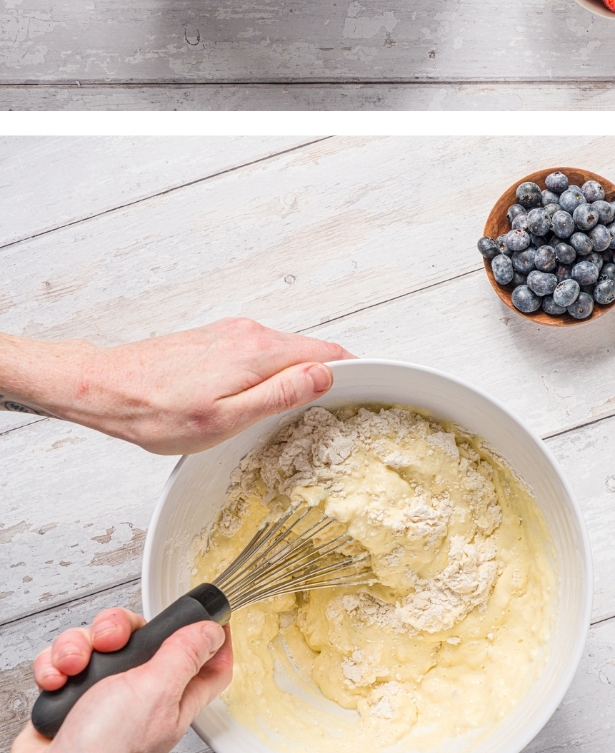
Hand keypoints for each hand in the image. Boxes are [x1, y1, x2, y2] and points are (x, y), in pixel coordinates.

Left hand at [0, 319, 352, 452]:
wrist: (104, 387)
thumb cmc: (156, 411)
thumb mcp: (225, 419)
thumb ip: (279, 395)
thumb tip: (325, 376)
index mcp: (259, 352)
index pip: (328, 353)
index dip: (356, 372)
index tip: (372, 392)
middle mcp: (250, 333)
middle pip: (310, 351)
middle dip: (332, 375)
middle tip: (344, 409)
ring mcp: (233, 333)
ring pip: (286, 352)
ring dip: (301, 374)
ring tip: (308, 408)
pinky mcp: (217, 340)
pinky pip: (262, 353)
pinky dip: (275, 372)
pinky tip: (264, 396)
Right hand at [0, 607, 230, 752]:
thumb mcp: (157, 694)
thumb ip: (186, 655)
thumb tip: (213, 630)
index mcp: (176, 697)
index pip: (210, 662)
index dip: (211, 634)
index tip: (202, 611)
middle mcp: (142, 695)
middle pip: (144, 637)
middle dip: (119, 627)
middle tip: (111, 639)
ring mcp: (104, 695)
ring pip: (98, 642)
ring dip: (80, 647)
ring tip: (75, 667)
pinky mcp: (71, 696)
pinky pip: (65, 659)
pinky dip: (56, 664)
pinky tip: (57, 681)